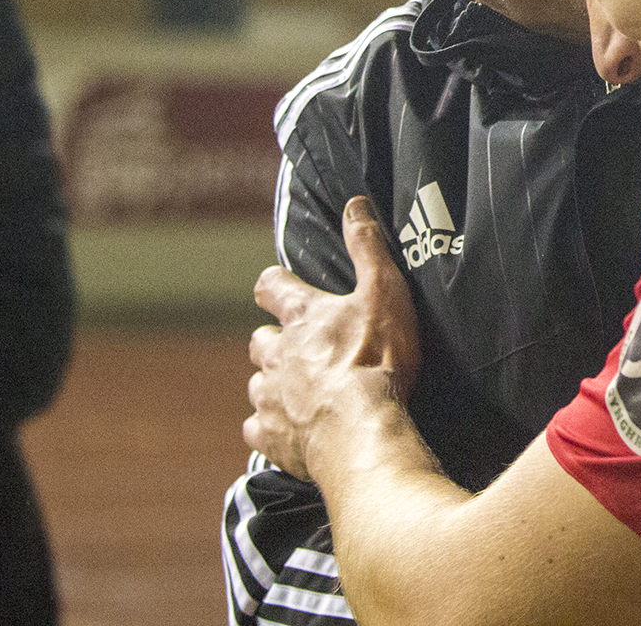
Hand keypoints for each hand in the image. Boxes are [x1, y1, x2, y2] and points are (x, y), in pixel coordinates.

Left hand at [244, 196, 420, 479]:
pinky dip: (270, 427)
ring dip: (273, 385)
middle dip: (274, 343)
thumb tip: (354, 204)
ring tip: (300, 393)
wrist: (361, 429)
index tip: (278, 287)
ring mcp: (269, 397)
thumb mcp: (383, 292)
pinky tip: (289, 431)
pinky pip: (258, 430)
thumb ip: (367, 247)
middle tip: (299, 349)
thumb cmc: (377, 358)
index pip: (271, 287)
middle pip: (259, 341)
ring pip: (258, 385)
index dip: (274, 285)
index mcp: (300, 316)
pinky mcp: (272, 437)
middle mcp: (275, 354)